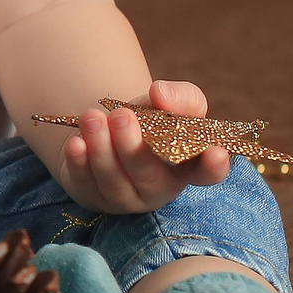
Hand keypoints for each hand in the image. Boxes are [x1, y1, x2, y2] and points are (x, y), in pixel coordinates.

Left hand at [51, 80, 231, 214]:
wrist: (108, 129)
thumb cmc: (150, 121)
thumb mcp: (168, 103)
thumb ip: (178, 96)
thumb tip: (161, 94)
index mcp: (185, 167)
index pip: (205, 174)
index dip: (213, 168)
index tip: (216, 153)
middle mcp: (158, 189)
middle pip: (149, 178)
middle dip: (134, 148)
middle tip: (122, 116)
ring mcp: (124, 198)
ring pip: (114, 182)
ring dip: (102, 150)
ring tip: (92, 117)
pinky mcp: (92, 196)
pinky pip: (85, 183)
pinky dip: (79, 163)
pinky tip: (76, 142)